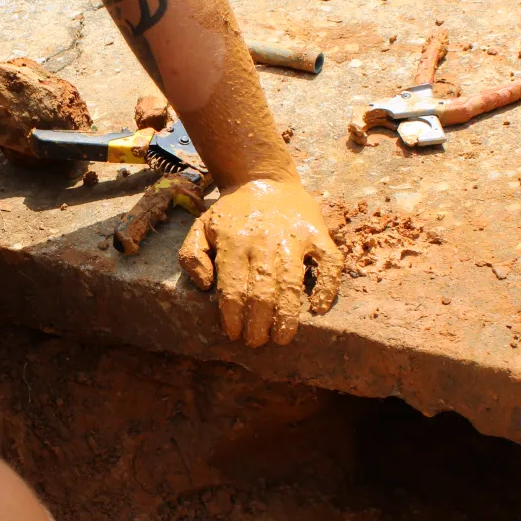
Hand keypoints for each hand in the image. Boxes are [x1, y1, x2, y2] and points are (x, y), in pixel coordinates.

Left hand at [178, 179, 343, 345]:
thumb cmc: (232, 212)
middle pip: (262, 295)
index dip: (233, 319)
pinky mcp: (319, 234)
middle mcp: (265, 241)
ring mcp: (294, 238)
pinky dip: (326, 289)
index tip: (234, 335)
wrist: (263, 178)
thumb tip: (206, 286)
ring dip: (286, 318)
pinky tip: (317, 308)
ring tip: (281, 338)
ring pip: (292, 285)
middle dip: (258, 326)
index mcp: (234, 243)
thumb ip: (191, 256)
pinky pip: (330, 265)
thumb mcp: (201, 227)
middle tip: (256, 342)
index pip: (233, 291)